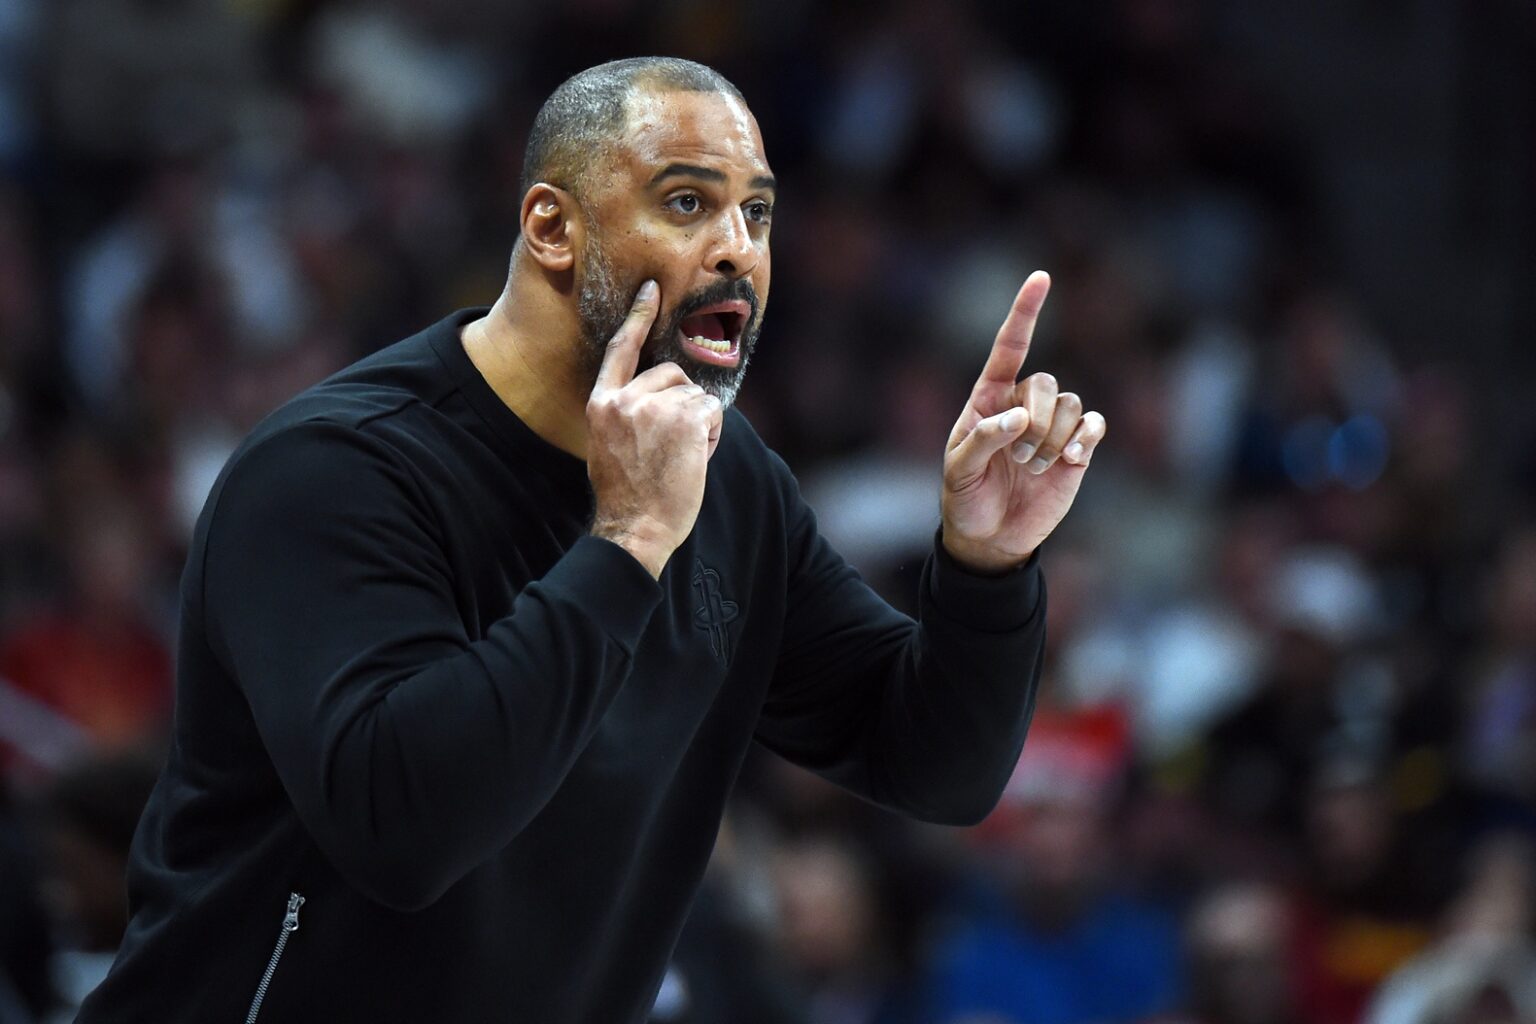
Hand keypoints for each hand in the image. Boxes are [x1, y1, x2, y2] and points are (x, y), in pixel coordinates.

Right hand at [587, 281, 724, 578]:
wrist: (634, 527)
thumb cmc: (628, 495)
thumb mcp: (609, 445)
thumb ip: (627, 413)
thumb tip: (660, 395)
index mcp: (601, 404)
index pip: (620, 349)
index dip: (638, 316)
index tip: (652, 289)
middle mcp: (625, 399)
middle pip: (671, 374)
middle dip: (682, 403)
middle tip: (671, 445)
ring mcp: (655, 407)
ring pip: (696, 395)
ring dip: (698, 423)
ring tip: (679, 458)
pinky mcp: (685, 418)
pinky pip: (712, 410)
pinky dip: (711, 434)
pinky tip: (693, 459)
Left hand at [941, 271, 1106, 573]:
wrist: (991, 538)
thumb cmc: (966, 498)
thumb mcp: (958, 472)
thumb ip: (983, 440)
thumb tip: (1018, 418)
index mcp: (988, 399)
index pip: (1008, 348)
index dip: (1025, 313)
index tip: (1041, 278)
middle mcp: (1022, 405)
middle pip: (1044, 383)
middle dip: (1035, 421)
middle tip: (1016, 459)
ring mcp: (1051, 426)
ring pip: (1069, 404)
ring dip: (1052, 439)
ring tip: (1031, 469)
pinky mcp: (1076, 448)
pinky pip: (1093, 423)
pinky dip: (1085, 436)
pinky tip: (1071, 458)